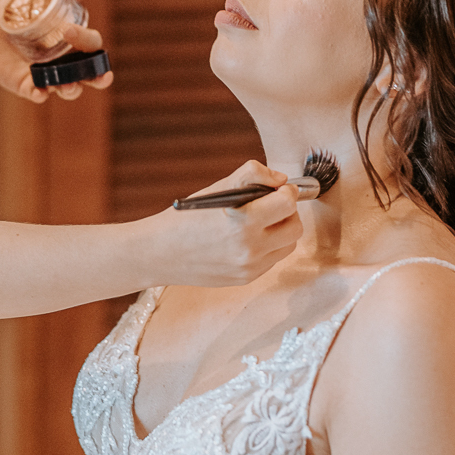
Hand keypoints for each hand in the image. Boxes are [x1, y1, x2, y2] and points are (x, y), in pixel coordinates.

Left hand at [0, 0, 113, 102]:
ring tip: (67, 86)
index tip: (69, 30)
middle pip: (91, 74)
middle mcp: (65, 62)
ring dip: (72, 89)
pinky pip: (38, 93)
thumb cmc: (16, 12)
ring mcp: (48, 75)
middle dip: (100, 77)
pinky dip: (40, 94)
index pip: (92, 45)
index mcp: (73, 41)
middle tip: (103, 76)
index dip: (87, 40)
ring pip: (69, 89)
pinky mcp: (28, 85)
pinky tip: (39, 92)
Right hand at [146, 160, 301, 287]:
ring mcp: (249, 268)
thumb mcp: (218, 188)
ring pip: (288, 246)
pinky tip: (248, 237)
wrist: (159, 253)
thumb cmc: (185, 218)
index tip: (279, 189)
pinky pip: (272, 260)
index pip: (288, 204)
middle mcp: (250, 249)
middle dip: (288, 212)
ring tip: (260, 221)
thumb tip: (281, 180)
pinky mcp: (246, 279)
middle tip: (272, 204)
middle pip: (295, 228)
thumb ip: (252, 176)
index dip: (287, 192)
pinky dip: (268, 246)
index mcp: (243, 222)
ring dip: (281, 231)